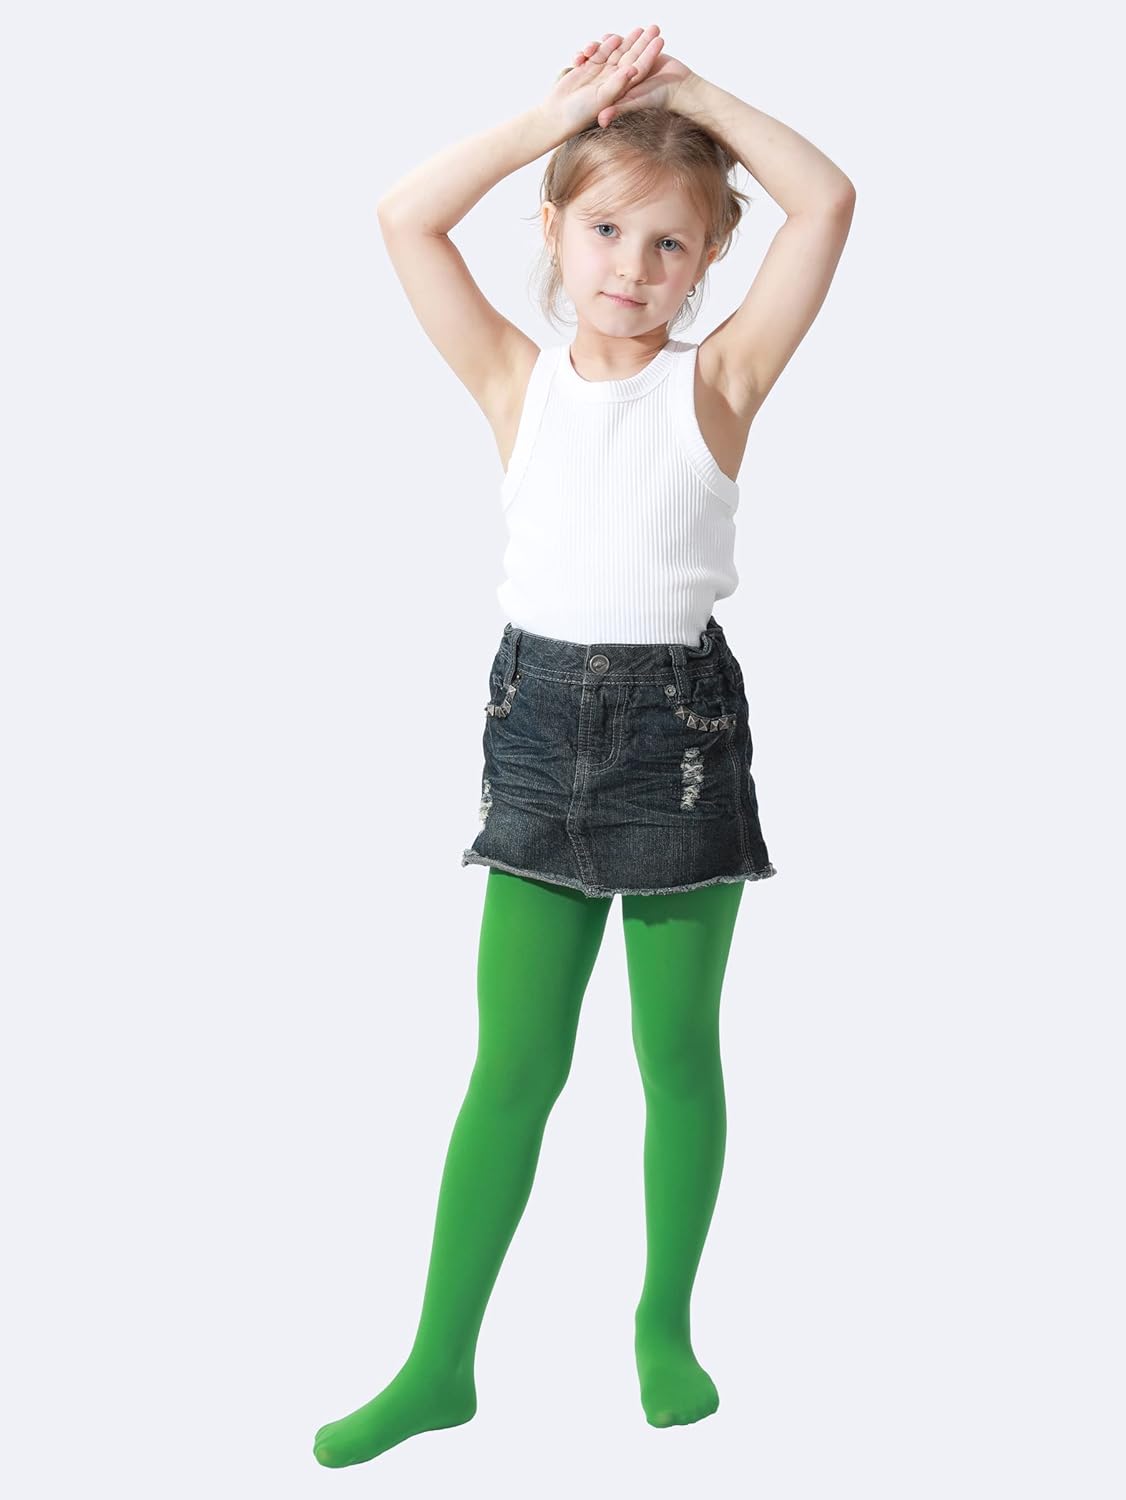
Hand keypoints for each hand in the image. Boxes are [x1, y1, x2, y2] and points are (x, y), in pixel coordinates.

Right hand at [543, 27, 665, 134]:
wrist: (557, 114)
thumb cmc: (580, 112)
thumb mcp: (602, 98)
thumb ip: (617, 83)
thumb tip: (633, 68)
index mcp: (619, 89)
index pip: (638, 67)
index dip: (649, 54)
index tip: (660, 40)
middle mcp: (611, 80)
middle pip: (629, 56)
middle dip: (641, 42)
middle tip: (654, 27)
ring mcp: (599, 73)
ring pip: (615, 52)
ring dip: (626, 40)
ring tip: (639, 28)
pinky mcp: (586, 67)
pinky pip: (598, 52)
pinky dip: (603, 45)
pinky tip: (611, 38)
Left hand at [593, 41, 697, 125]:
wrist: (681, 86)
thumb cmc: (659, 98)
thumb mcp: (635, 102)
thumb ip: (618, 109)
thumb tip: (600, 121)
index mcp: (614, 88)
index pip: (594, 76)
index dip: (583, 69)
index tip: (577, 60)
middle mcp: (619, 77)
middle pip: (599, 63)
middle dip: (591, 55)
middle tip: (584, 51)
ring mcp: (629, 65)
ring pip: (612, 52)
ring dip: (605, 45)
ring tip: (599, 41)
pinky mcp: (638, 55)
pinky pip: (626, 44)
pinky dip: (619, 40)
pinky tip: (614, 36)